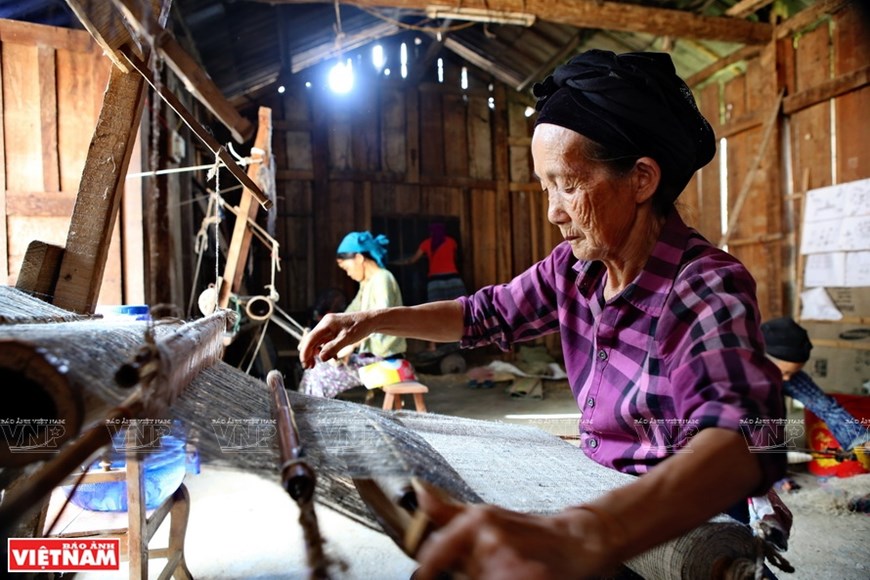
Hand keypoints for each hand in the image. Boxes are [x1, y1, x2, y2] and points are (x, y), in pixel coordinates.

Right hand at [299, 312, 370, 367]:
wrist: (371, 320)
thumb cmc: (360, 327)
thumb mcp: (347, 339)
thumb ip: (333, 348)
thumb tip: (321, 358)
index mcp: (326, 323)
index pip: (310, 338)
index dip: (305, 352)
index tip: (304, 364)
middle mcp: (325, 324)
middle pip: (311, 340)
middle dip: (308, 354)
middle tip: (308, 367)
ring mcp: (329, 328)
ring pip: (317, 342)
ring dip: (315, 353)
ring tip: (314, 365)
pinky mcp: (333, 332)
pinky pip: (325, 342)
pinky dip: (324, 350)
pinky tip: (330, 358)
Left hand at [412, 482, 620, 579]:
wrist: (574, 541)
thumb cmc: (525, 531)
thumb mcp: (485, 517)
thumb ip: (448, 512)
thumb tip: (419, 495)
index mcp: (476, 520)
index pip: (434, 553)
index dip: (427, 570)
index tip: (423, 577)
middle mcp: (489, 538)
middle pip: (457, 575)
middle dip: (468, 575)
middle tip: (486, 569)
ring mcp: (508, 561)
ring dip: (488, 579)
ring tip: (505, 571)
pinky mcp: (526, 578)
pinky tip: (517, 576)